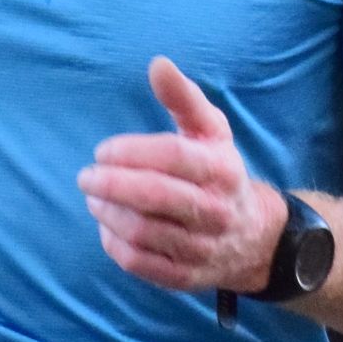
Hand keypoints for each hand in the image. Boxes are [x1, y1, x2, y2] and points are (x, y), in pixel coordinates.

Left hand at [77, 57, 284, 293]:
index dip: (130, 152)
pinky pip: (139, 262)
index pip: (172, 157)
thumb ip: (182, 98)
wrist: (256, 238)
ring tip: (94, 197)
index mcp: (222, 169)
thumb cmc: (220, 173)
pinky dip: (113, 243)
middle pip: (154, 197)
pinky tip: (107, 225)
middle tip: (86, 177)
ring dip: (107, 212)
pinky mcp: (185, 277)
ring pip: (142, 231)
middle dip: (111, 184)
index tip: (102, 151)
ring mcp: (201, 247)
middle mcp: (215, 210)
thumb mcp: (211, 131)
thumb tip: (157, 64)